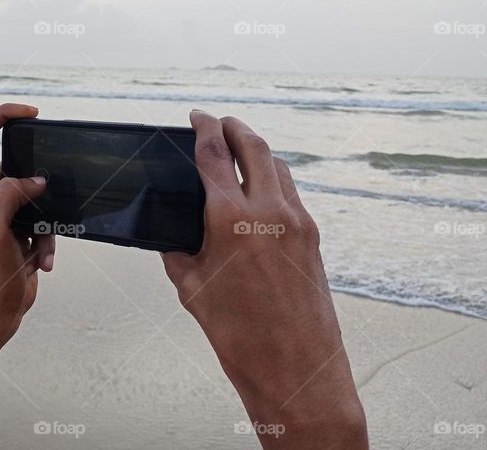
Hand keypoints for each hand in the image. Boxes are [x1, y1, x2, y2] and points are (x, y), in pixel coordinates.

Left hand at [0, 104, 55, 349]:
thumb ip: (9, 195)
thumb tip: (35, 179)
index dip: (4, 113)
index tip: (32, 113)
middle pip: (16, 158)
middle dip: (39, 175)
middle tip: (50, 188)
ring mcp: (3, 207)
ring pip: (36, 189)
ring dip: (47, 216)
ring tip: (40, 245)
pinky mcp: (20, 223)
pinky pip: (43, 215)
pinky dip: (48, 236)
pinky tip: (43, 259)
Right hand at [162, 111, 366, 448]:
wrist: (295, 368)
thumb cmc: (242, 336)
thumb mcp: (192, 287)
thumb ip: (179, 249)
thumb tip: (174, 229)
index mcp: (230, 219)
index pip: (215, 154)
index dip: (204, 128)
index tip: (197, 117)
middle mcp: (269, 211)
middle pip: (254, 145)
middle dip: (234, 127)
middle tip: (220, 123)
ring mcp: (296, 222)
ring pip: (278, 165)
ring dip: (257, 151)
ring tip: (239, 152)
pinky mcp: (313, 237)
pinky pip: (291, 193)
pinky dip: (274, 179)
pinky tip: (260, 192)